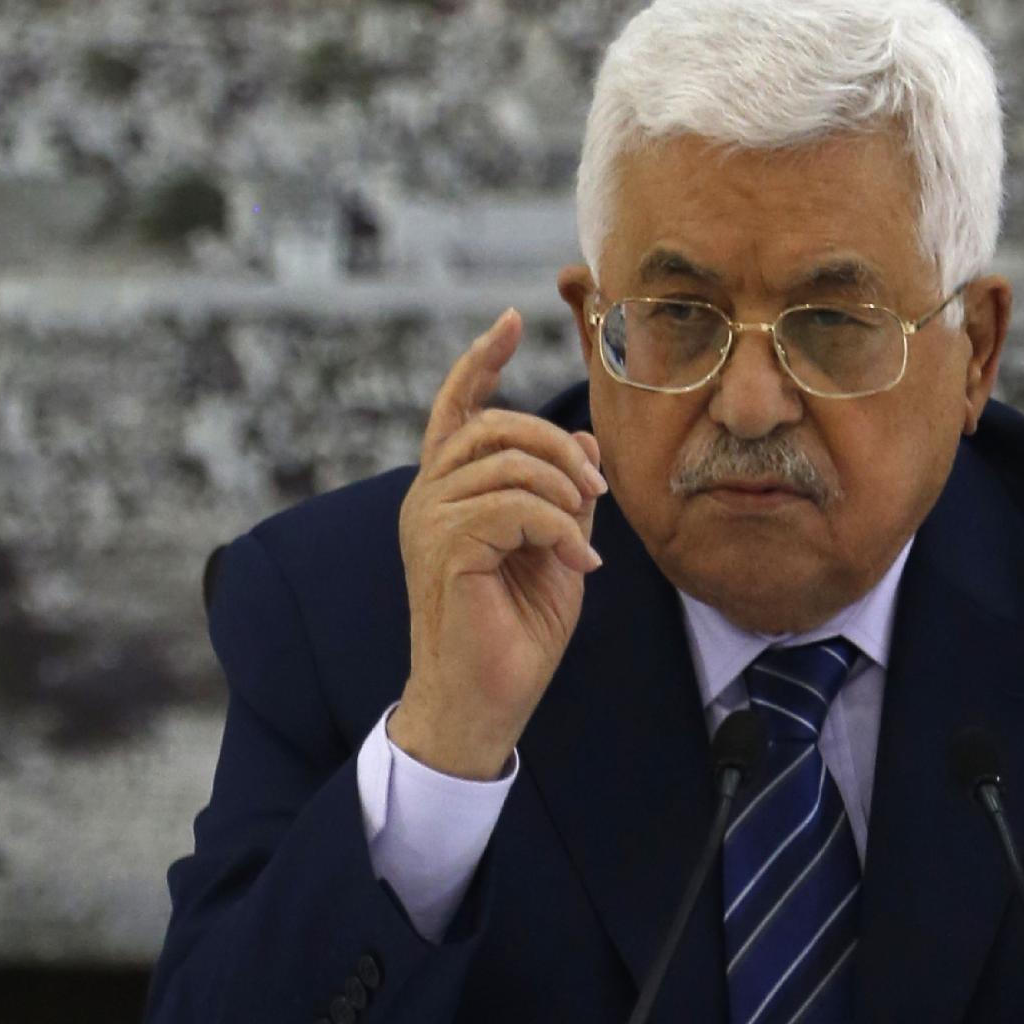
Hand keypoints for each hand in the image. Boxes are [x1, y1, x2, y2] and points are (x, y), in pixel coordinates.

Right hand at [391, 309, 608, 778]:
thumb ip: (565, 497)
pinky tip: (577, 569)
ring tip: (584, 540)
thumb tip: (586, 442)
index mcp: (448, 491)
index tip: (510, 320)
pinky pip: (515, 507)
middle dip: (558, 448)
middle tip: (595, 495)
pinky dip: (560, 532)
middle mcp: (428, 497)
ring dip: (565, 494)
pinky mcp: (446, 547)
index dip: (481, 359)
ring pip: (508, 462)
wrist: (485, 704)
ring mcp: (430, 520)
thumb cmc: (515, 634)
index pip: (457, 408)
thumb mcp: (556, 551)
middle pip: (496, 426)